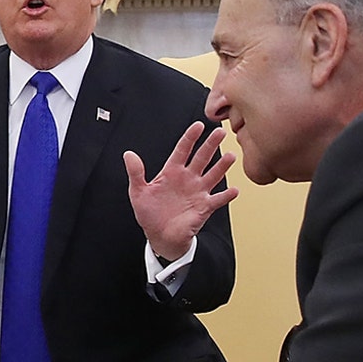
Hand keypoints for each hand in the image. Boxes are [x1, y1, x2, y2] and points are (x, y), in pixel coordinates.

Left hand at [125, 122, 236, 261]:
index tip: (197, 125)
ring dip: (222, 166)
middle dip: (210, 144)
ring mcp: (198, 192)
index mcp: (171, 172)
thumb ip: (135, 173)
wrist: (160, 236)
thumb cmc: (150, 213)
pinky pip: (217, 199)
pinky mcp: (204, 207)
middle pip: (201, 158)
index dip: (190, 137)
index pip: (182, 150)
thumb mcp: (138, 192)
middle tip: (220, 132)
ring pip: (213, 175)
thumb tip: (128, 155)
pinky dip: (226, 196)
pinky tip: (234, 190)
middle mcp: (188, 179)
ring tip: (231, 156)